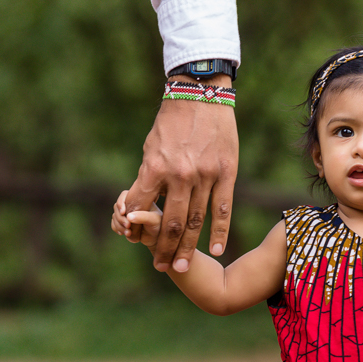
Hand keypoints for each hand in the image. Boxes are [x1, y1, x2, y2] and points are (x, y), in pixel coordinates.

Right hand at [111, 190, 162, 249]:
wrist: (156, 237)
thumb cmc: (158, 225)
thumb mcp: (153, 220)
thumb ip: (143, 217)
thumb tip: (129, 216)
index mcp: (137, 199)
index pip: (124, 195)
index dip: (121, 203)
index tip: (123, 213)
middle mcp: (130, 205)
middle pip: (117, 207)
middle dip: (120, 218)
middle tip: (128, 226)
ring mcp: (125, 214)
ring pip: (115, 216)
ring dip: (119, 225)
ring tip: (128, 234)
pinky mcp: (122, 223)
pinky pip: (114, 224)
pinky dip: (117, 229)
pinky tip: (123, 234)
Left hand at [124, 80, 237, 272]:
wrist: (201, 93)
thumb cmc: (171, 120)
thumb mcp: (151, 146)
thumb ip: (150, 177)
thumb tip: (145, 204)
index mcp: (156, 167)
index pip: (143, 206)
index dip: (136, 226)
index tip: (136, 241)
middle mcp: (180, 174)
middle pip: (171, 222)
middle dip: (164, 248)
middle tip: (161, 267)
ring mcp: (205, 175)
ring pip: (196, 220)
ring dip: (188, 247)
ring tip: (182, 266)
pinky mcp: (226, 173)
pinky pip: (222, 209)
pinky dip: (219, 232)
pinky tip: (215, 250)